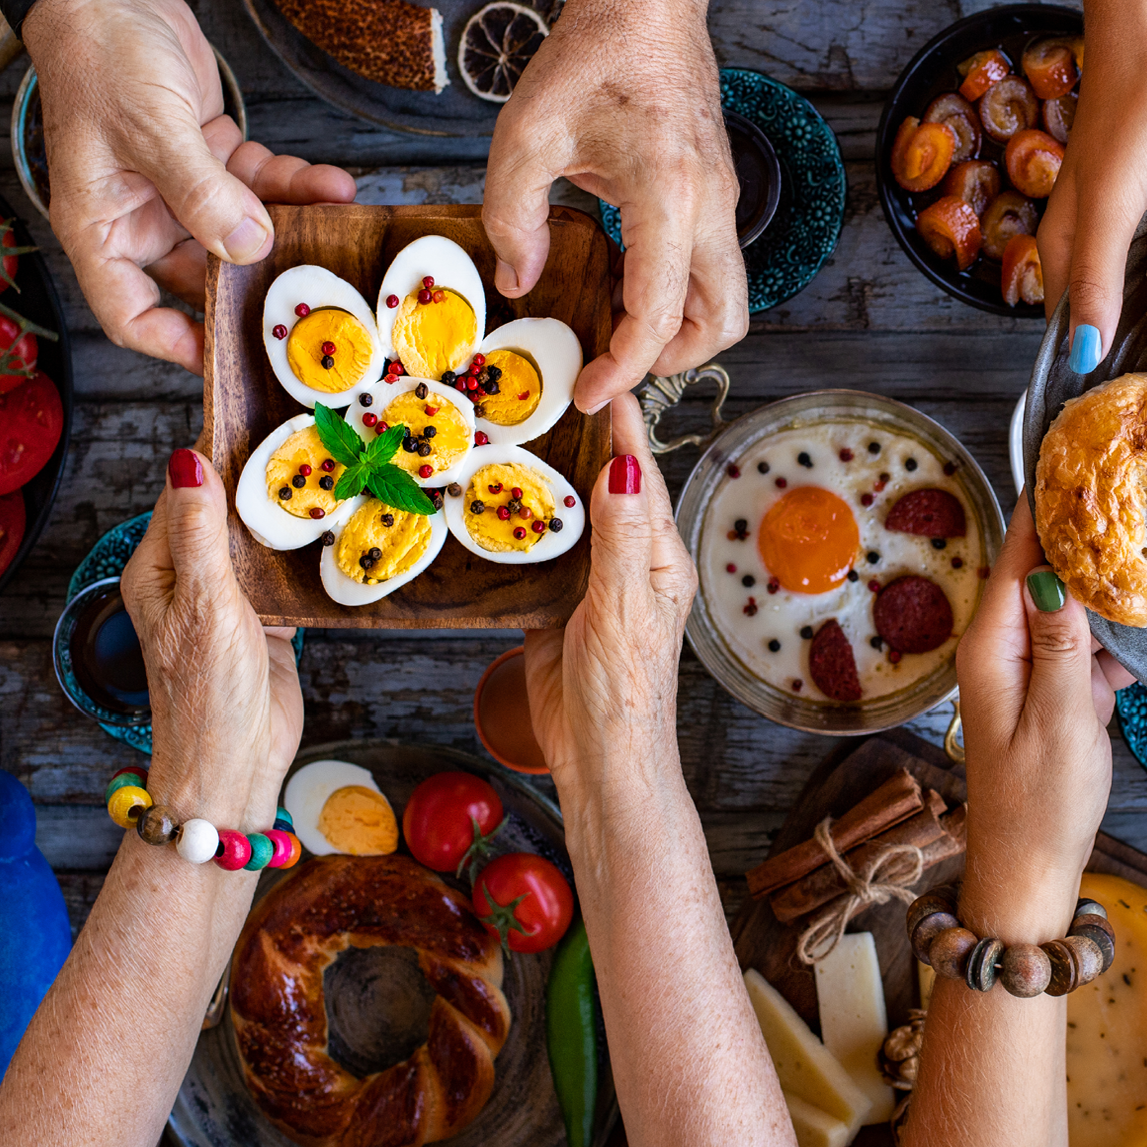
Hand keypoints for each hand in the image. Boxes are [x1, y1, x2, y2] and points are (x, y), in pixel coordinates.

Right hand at [25, 0, 355, 373]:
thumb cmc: (100, 59)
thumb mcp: (151, 130)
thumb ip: (203, 194)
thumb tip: (249, 247)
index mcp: (102, 229)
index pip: (131, 314)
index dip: (177, 346)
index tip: (229, 361)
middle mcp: (141, 219)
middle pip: (202, 279)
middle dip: (255, 286)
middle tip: (311, 300)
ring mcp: (178, 190)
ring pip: (243, 231)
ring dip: (291, 231)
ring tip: (339, 230)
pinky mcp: (212, 159)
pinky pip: (261, 187)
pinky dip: (295, 187)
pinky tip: (334, 187)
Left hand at [120, 447, 302, 829]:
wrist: (236, 765)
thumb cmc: (205, 691)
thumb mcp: (203, 602)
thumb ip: (198, 531)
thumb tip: (186, 457)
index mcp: (159, 568)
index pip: (184, 492)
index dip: (217, 452)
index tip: (256, 413)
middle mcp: (191, 578)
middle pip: (226, 511)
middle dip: (262, 479)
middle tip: (311, 437)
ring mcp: (231, 599)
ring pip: (260, 540)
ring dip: (289, 516)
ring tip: (333, 474)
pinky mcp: (268, 621)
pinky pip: (287, 574)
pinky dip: (309, 554)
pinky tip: (340, 531)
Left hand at [482, 0, 746, 412]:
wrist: (648, 5)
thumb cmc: (590, 57)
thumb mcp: (526, 135)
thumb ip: (513, 217)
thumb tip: (520, 283)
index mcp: (668, 194)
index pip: (659, 312)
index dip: (624, 367)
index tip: (588, 391)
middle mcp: (711, 205)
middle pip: (724, 322)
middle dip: (672, 360)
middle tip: (613, 366)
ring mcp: (724, 200)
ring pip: (727, 299)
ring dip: (681, 330)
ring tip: (616, 327)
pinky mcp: (718, 194)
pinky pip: (712, 267)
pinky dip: (679, 294)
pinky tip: (622, 280)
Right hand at [523, 392, 693, 799]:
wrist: (599, 763)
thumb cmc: (627, 695)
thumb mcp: (625, 608)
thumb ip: (622, 538)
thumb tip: (625, 469)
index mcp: (659, 560)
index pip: (642, 480)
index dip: (625, 432)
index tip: (608, 383)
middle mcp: (627, 565)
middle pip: (602, 492)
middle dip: (579, 446)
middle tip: (548, 396)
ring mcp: (589, 586)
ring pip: (565, 521)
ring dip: (541, 484)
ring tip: (510, 436)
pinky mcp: (552, 610)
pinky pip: (533, 559)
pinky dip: (513, 531)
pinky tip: (487, 509)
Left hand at [955, 498, 1133, 940]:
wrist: (1029, 872)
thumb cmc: (1040, 804)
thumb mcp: (1061, 719)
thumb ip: (1061, 644)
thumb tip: (1053, 570)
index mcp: (991, 645)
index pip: (1015, 553)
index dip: (1043, 504)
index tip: (1076, 454)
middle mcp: (999, 647)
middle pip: (1039, 570)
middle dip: (1082, 538)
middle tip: (1133, 494)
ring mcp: (1023, 669)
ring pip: (1064, 607)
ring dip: (1102, 593)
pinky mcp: (1047, 693)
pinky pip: (1076, 648)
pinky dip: (1107, 643)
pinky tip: (1140, 645)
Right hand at [1038, 18, 1146, 373]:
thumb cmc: (1131, 112)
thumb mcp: (1113, 207)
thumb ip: (1097, 281)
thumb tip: (1082, 357)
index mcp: (1068, 236)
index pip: (1063, 320)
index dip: (1079, 362)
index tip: (1107, 405)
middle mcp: (1088, 223)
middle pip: (1094, 298)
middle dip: (1114, 340)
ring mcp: (1122, 198)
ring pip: (1128, 266)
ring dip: (1146, 301)